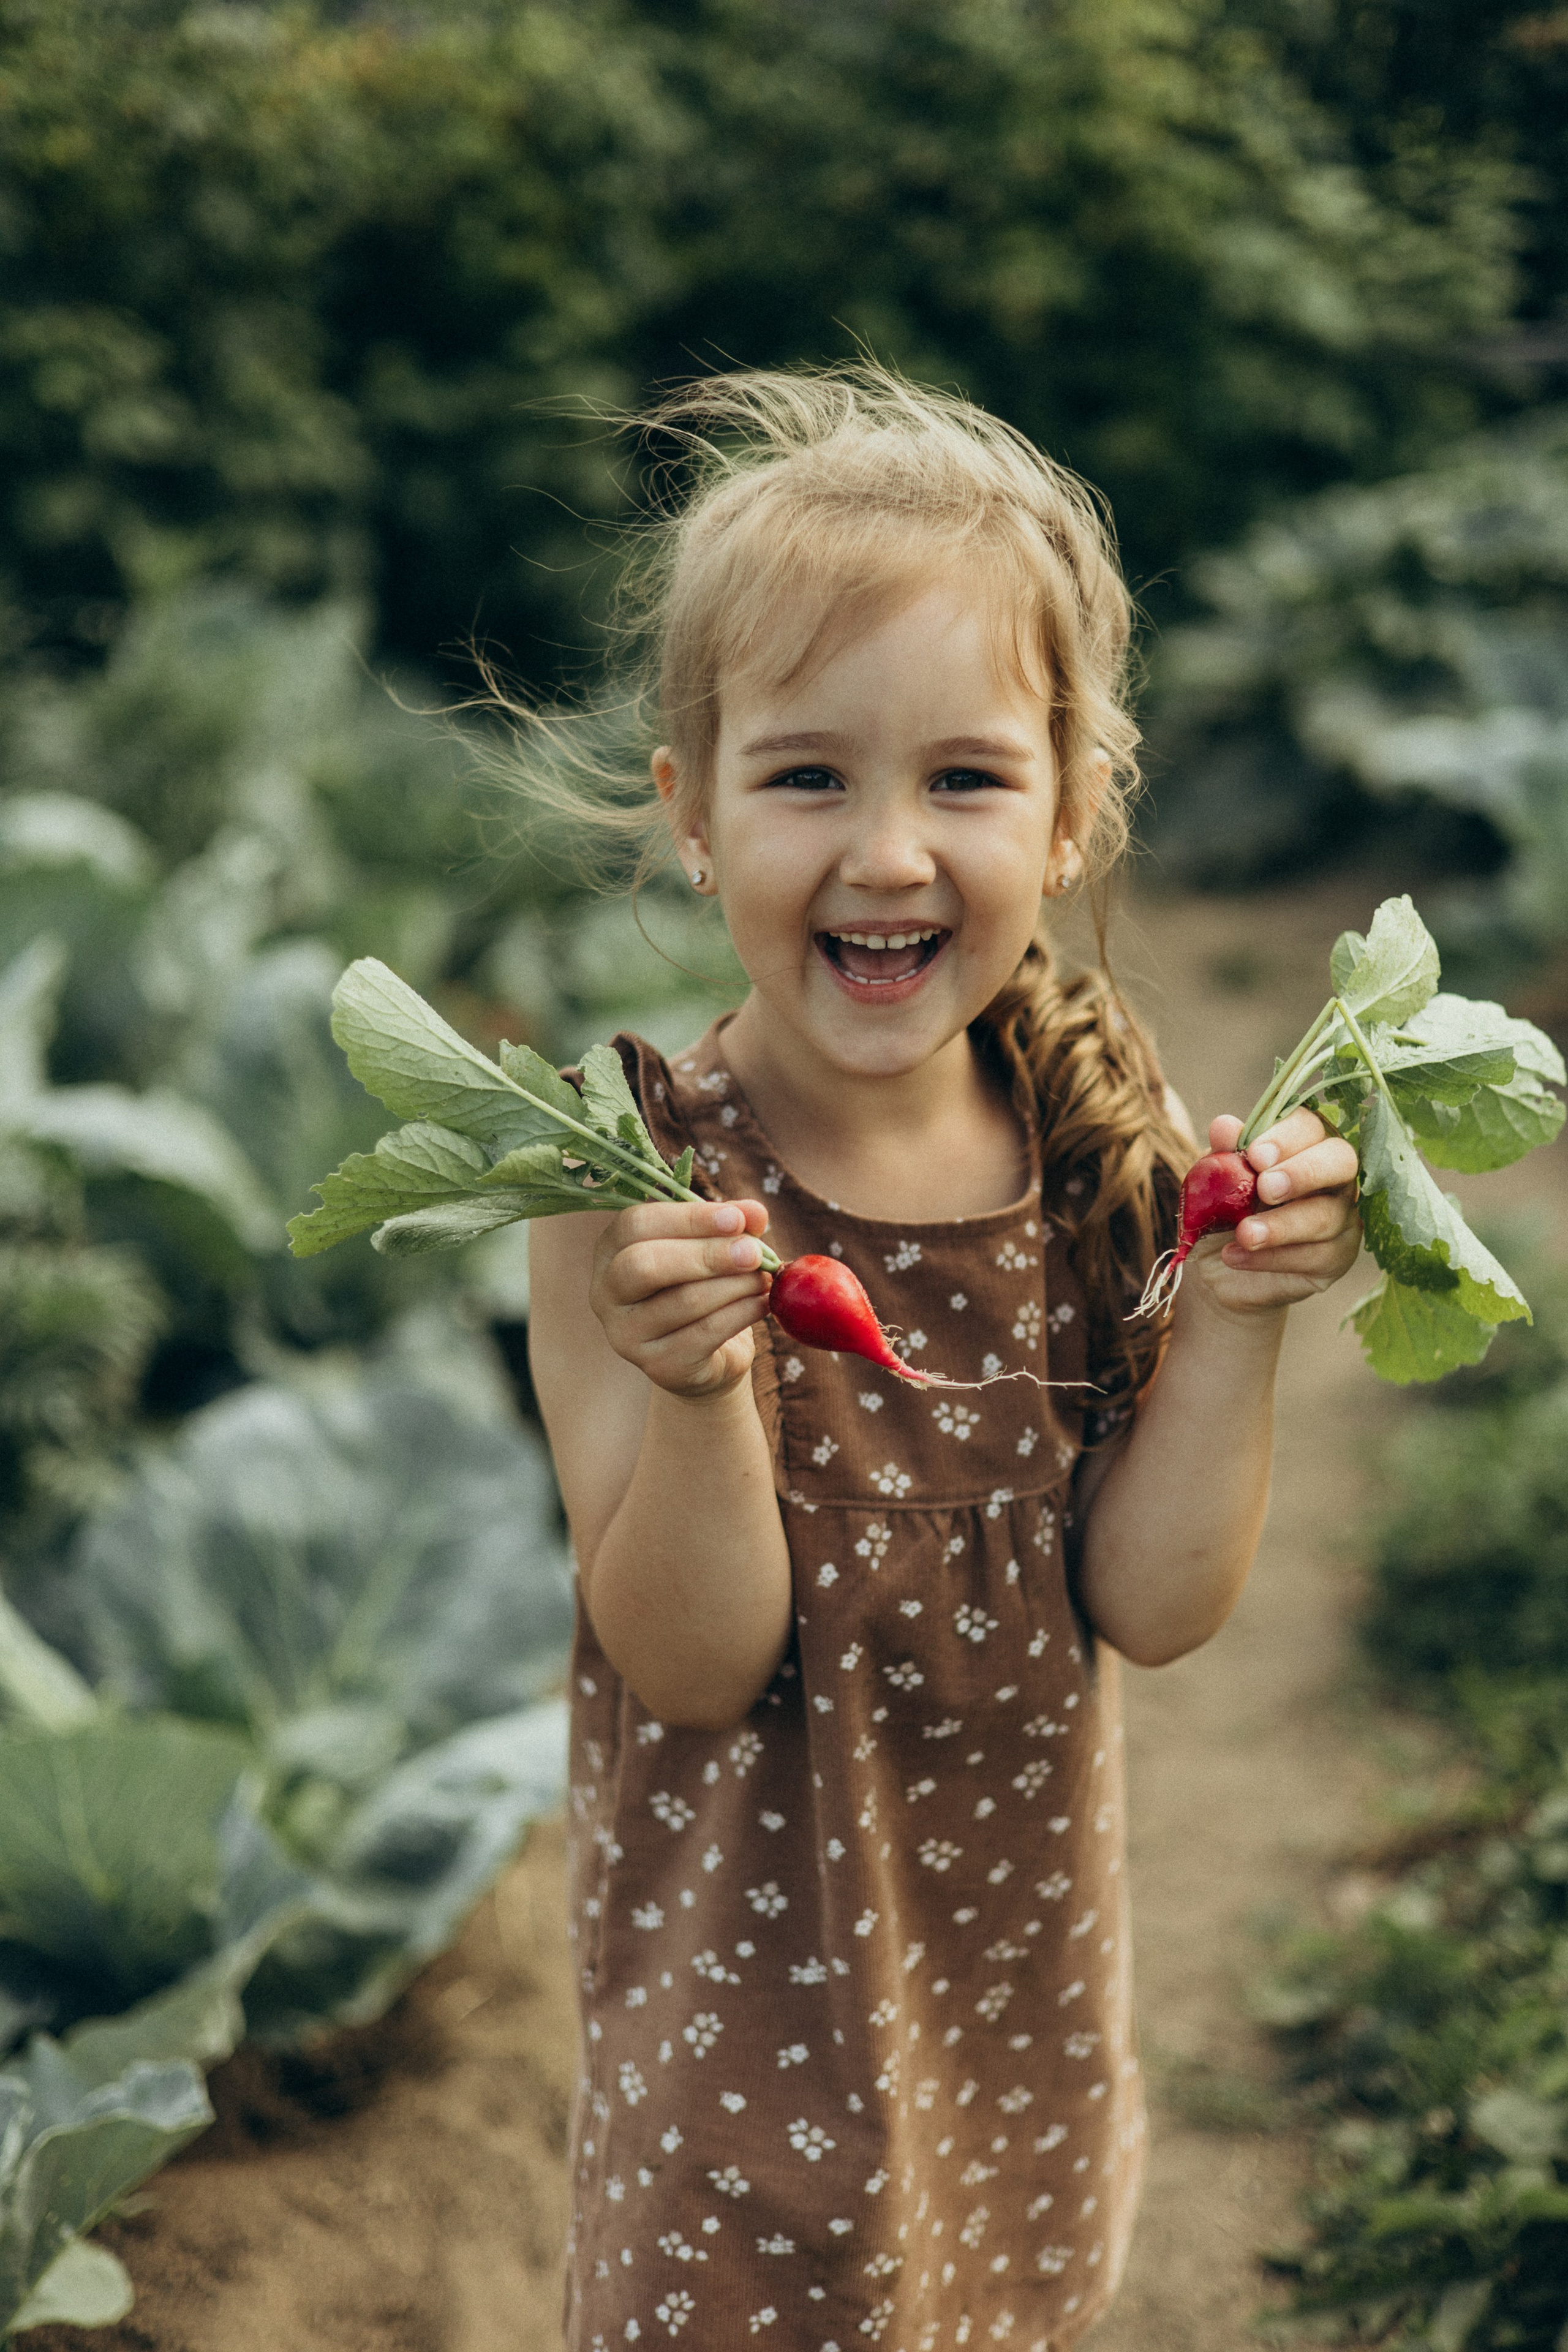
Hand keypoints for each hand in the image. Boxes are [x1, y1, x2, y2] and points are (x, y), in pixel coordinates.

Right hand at [590, 1197, 773, 1399]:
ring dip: (735, 1285)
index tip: (735, 1218)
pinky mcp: (657, 1365)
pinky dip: (741, 1313)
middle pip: (644, 1264)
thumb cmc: (703, 1286)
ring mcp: (626, 1334)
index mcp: (611, 1250)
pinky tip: (762, 1303)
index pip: (636, 1224)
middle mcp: (606, 1292)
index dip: (688, 1218)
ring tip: (764, 1278)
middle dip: (706, 1254)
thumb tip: (755, 1213)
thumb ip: (731, 1225)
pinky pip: (704, 1333)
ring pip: (683, 1300)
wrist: (710, 1355)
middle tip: (754, 1253)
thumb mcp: (713, 1247)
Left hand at [1185, 1108, 1361, 1316]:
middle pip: (1341, 1161)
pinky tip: (1236, 1256)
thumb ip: (1223, 1155)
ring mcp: (1342, 1216)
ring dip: (1282, 1225)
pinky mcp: (1337, 1257)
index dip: (1285, 1137)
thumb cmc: (1222, 1210)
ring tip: (1244, 1234)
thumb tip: (1224, 1127)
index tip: (1255, 1156)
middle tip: (1266, 1189)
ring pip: (1327, 1215)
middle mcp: (1333, 1175)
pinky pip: (1318, 1256)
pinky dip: (1273, 1257)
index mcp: (1304, 1143)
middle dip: (1303, 1173)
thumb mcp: (1213, 1182)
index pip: (1309, 1126)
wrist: (1215, 1263)